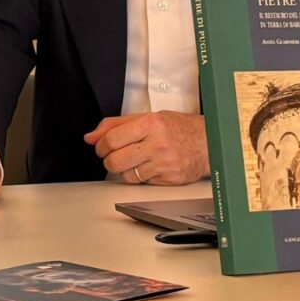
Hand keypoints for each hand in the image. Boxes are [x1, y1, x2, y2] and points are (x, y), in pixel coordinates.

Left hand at [86, 112, 208, 185]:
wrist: (208, 143)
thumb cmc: (179, 128)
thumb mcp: (149, 117)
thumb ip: (116, 125)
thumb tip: (91, 136)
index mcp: (151, 124)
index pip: (112, 139)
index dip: (100, 145)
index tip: (101, 146)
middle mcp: (158, 144)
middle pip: (115, 161)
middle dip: (108, 160)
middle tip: (112, 156)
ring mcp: (164, 164)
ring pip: (126, 175)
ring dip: (123, 170)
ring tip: (132, 160)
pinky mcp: (169, 179)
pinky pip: (142, 183)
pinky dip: (140, 177)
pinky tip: (147, 167)